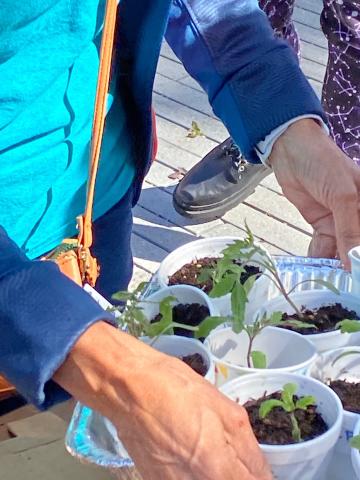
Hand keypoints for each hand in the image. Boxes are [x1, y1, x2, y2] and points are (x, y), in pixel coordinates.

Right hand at [54, 322, 271, 479]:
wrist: (128, 388)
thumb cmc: (177, 388)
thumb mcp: (223, 408)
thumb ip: (247, 447)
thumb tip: (262, 474)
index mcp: (218, 468)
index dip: (258, 476)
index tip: (252, 465)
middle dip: (236, 473)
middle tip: (229, 453)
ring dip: (214, 472)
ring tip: (205, 448)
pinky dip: (193, 473)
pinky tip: (187, 451)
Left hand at [270, 119, 359, 268]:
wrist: (289, 150)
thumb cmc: (323, 162)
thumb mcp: (343, 196)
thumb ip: (350, 229)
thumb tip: (355, 262)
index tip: (357, 278)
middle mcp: (359, 214)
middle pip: (357, 245)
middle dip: (351, 264)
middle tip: (343, 285)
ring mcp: (341, 220)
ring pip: (342, 249)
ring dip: (334, 265)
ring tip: (328, 283)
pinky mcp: (323, 223)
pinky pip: (324, 246)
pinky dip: (319, 257)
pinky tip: (314, 270)